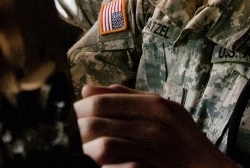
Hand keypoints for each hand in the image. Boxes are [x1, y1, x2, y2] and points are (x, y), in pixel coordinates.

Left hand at [73, 84, 238, 167]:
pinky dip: (104, 167)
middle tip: (65, 138)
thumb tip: (86, 89)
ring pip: (103, 148)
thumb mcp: (163, 110)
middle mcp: (155, 126)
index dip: (77, 110)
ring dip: (84, 151)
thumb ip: (126, 97)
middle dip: (75, 131)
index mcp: (155, 105)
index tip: (66, 119)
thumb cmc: (183, 139)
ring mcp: (155, 153)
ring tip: (76, 154)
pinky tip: (96, 166)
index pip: (102, 102)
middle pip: (98, 123)